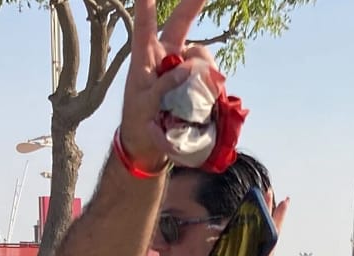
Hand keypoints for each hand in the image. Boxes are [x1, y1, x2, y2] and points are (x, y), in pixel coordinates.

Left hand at [116, 0, 208, 171]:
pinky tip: (209, 102)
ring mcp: (184, 68)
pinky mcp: (197, 82)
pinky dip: (213, 87)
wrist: (151, 144)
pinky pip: (211, 77)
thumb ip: (163, 86)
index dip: (146, 7)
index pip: (144, 27)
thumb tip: (186, 69)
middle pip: (181, 24)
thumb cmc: (140, 121)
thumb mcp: (145, 106)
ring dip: (205, 70)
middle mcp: (166, 56)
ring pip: (201, 55)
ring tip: (199, 97)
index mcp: (145, 58)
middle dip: (193, 4)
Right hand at [221, 198, 289, 255]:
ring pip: (255, 236)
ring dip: (254, 221)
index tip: (284, 200)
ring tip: (253, 206)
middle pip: (266, 230)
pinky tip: (234, 230)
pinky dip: (239, 236)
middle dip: (268, 211)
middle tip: (269, 192)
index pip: (274, 234)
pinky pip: (243, 247)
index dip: (278, 218)